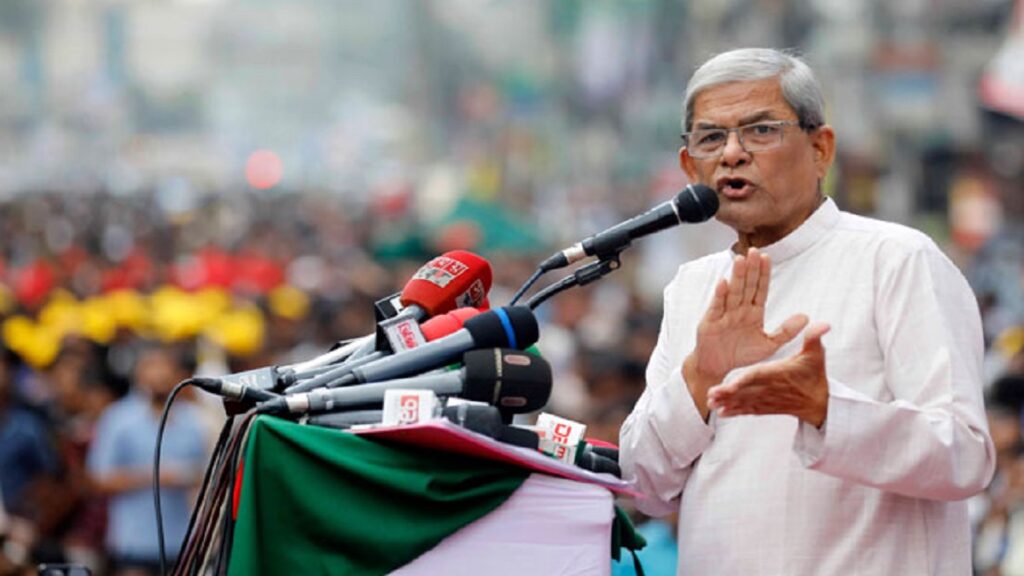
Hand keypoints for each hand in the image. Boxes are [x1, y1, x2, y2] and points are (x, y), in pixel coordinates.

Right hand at [683, 248, 808, 417]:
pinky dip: (720, 294)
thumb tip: (806, 317)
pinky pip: (716, 306)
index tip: (767, 258)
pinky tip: (723, 282)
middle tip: (755, 250)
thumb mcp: (769, 345)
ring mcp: (725, 313)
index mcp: (753, 312)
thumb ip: (786, 331)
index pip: (760, 289)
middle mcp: (739, 309)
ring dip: (737, 276)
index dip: (764, 274)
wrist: (717, 367)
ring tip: (741, 259)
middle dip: (751, 268)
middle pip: (747, 285)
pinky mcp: (711, 321)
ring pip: (733, 291)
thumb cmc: (742, 354)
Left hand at [707, 323, 830, 425]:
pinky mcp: (766, 408)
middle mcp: (770, 388)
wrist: (820, 404)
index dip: (744, 381)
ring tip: (710, 403)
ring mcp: (767, 400)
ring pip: (744, 402)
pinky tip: (721, 413)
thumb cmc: (814, 376)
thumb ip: (814, 338)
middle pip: (746, 391)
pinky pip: (748, 410)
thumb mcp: (816, 355)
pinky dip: (735, 412)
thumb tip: (824, 324)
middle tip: (710, 394)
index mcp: (778, 374)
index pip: (759, 377)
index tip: (730, 385)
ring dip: (727, 403)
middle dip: (727, 394)